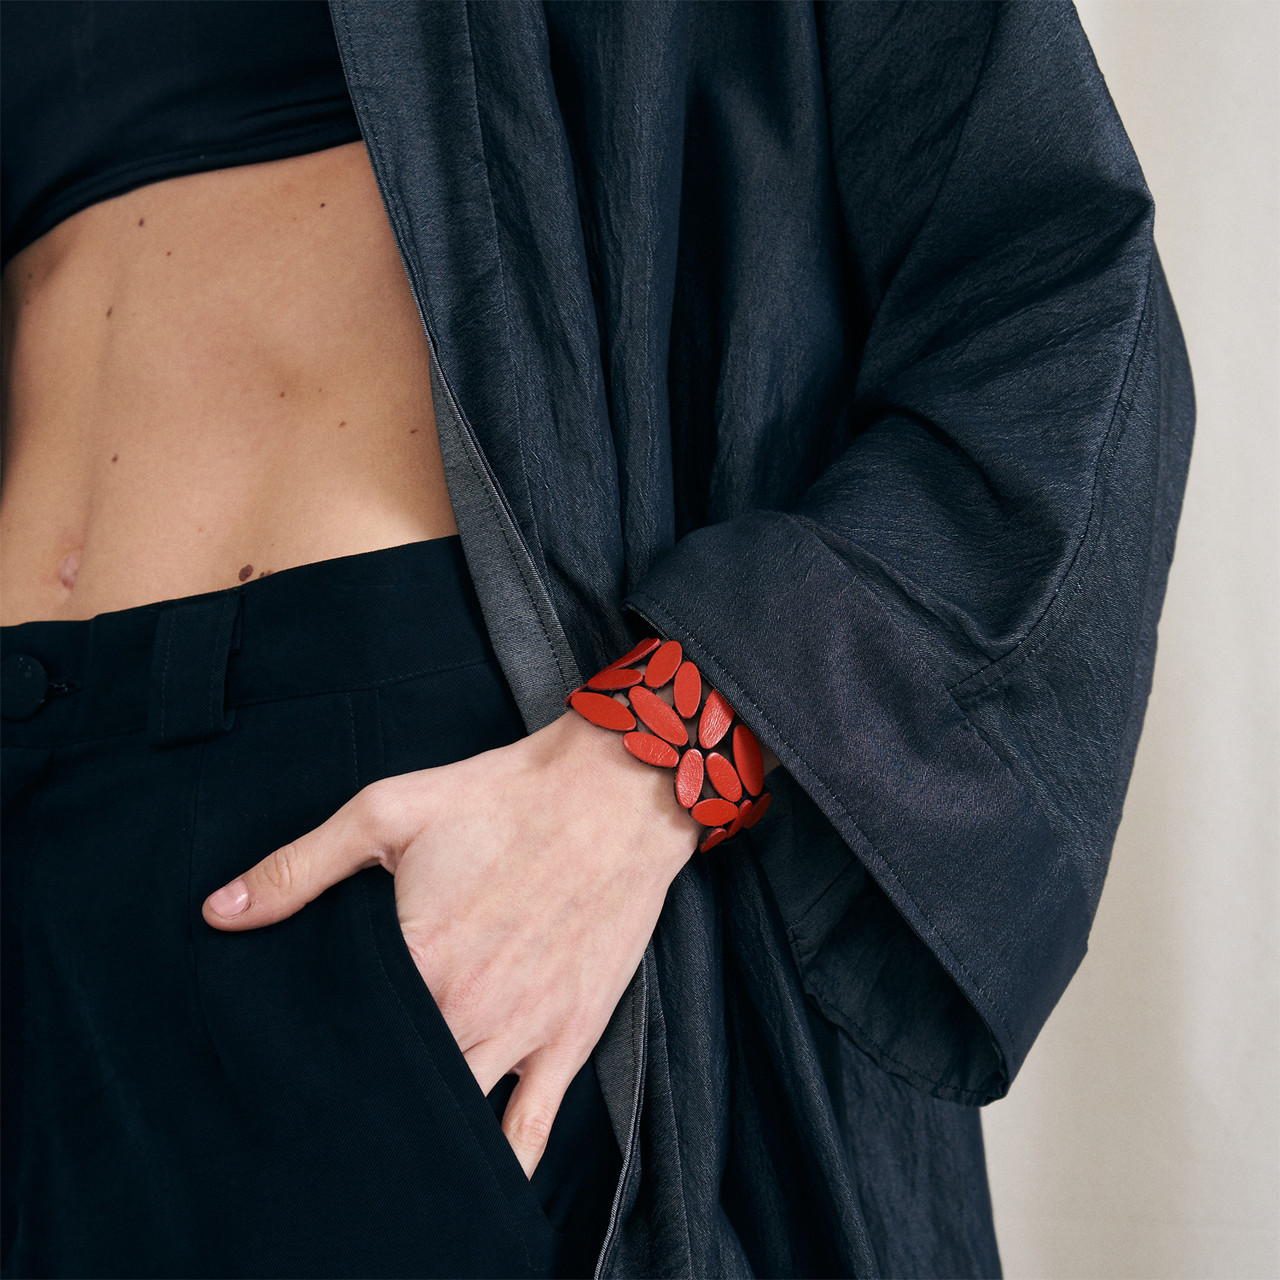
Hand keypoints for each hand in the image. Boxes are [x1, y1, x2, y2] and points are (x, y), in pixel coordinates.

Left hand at [201, 709, 700, 1177]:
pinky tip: (465, 1182)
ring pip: (453, 1123)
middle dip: (357, 1103)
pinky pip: (530, 1133)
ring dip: (414, 1136)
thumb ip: (299, 867)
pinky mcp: (570, 1038)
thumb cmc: (504, 799)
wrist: (615, 796)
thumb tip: (219, 912)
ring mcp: (523, 1033)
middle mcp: (467, 1010)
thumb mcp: (389, 811)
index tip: (288, 1065)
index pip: (341, 1043)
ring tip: (378, 1146)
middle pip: (392, 1090)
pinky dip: (496, 1167)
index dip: (306, 1059)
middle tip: (326, 1107)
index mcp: (417, 958)